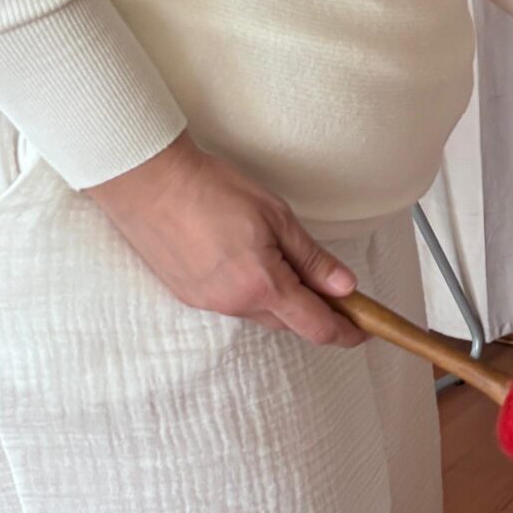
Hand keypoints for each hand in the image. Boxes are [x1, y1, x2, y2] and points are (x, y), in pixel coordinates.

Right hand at [86, 132, 364, 345]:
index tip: (364, 331)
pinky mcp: (187, 295)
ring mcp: (206, 303)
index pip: (316, 325)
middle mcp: (233, 303)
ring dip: (281, 302)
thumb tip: (345, 287)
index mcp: (261, 285)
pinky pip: (232, 305)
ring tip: (288, 269)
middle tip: (335, 294)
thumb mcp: (275, 217)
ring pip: (259, 314)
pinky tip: (250, 267)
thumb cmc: (212, 189)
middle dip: (315, 314)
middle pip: (288, 323)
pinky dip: (251, 294)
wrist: (149, 181)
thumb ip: (312, 258)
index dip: (345, 332)